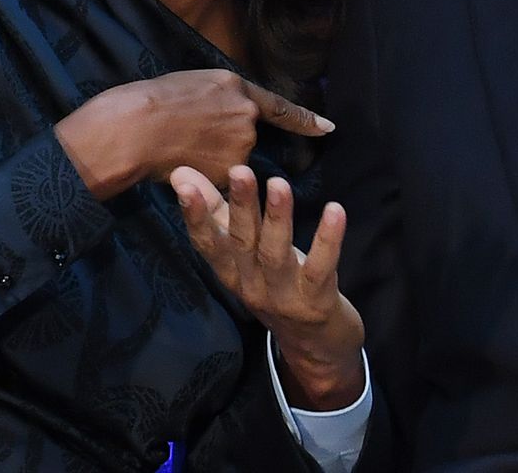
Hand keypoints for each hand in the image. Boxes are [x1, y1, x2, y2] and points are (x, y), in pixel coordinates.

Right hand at [53, 70, 332, 199]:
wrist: (136, 127)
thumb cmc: (153, 100)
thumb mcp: (194, 83)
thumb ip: (221, 96)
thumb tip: (227, 109)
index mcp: (236, 87)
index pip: (280, 106)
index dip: (305, 119)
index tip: (328, 128)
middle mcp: (246, 117)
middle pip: (245, 135)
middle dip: (223, 139)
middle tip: (189, 132)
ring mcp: (239, 146)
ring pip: (233, 159)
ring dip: (214, 158)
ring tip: (181, 146)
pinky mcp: (228, 173)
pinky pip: (222, 178)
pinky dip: (207, 175)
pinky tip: (183, 162)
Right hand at [170, 164, 365, 410]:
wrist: (316, 348)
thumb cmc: (279, 286)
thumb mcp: (245, 254)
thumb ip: (217, 213)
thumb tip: (183, 172)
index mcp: (232, 273)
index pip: (207, 244)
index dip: (195, 216)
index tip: (183, 184)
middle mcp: (252, 287)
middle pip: (242, 244)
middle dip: (239, 206)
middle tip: (239, 171)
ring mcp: (283, 298)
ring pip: (276, 256)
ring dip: (278, 219)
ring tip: (279, 185)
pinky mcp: (316, 302)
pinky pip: (320, 268)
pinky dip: (327, 240)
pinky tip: (335, 210)